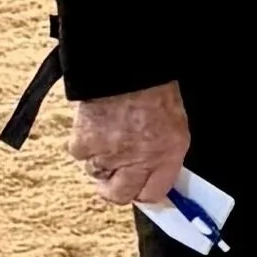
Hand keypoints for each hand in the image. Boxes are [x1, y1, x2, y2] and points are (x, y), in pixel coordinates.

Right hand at [69, 81, 189, 207]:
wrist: (126, 60)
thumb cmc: (153, 82)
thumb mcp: (175, 117)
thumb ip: (165, 149)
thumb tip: (157, 170)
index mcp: (168, 152)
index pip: (154, 193)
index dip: (146, 189)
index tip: (142, 184)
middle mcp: (140, 159)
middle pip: (120, 195)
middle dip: (118, 187)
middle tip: (118, 173)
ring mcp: (109, 155)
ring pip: (97, 174)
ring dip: (101, 161)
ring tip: (110, 133)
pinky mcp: (84, 146)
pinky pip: (81, 154)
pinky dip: (85, 143)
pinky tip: (97, 123)